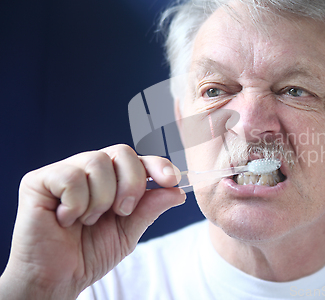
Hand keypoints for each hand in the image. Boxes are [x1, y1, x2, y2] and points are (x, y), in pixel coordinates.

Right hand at [0, 144, 184, 299]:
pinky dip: (76, 204)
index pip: (138, 159)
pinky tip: (66, 219)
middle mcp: (88, 170)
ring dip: (101, 199)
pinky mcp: (38, 181)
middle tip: (122, 211)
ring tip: (87, 220)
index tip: (172, 180)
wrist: (57, 280)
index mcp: (110, 180)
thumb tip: (178, 191)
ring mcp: (63, 172)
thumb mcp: (128, 232)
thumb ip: (149, 209)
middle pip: (122, 152)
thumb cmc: (88, 255)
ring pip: (97, 161)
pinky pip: (71, 176)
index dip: (157, 165)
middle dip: (131, 183)